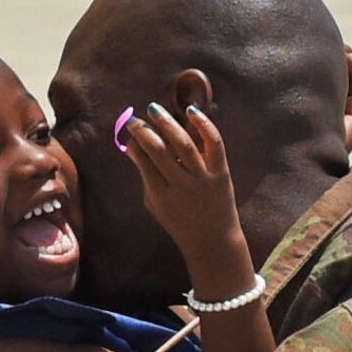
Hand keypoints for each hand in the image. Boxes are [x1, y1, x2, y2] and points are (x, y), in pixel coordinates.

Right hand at [118, 103, 252, 302]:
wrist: (214, 242)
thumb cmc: (180, 222)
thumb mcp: (156, 205)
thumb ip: (145, 177)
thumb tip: (132, 146)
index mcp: (162, 197)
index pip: (144, 163)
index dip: (135, 144)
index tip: (130, 132)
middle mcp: (182, 187)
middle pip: (159, 151)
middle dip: (144, 131)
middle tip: (134, 118)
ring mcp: (203, 180)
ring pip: (183, 144)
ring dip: (166, 123)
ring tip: (154, 109)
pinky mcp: (221, 174)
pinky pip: (214, 144)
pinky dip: (203, 124)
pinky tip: (190, 111)